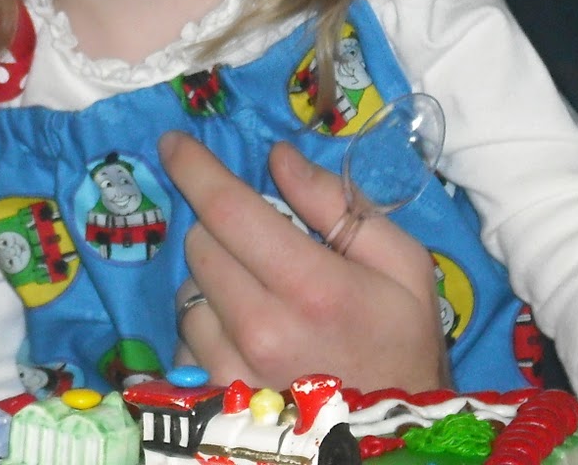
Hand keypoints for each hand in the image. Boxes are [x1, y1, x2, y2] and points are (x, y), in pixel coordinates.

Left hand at [160, 131, 447, 392]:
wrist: (395, 439)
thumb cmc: (403, 345)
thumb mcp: (402, 266)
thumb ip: (338, 205)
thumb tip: (278, 157)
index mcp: (312, 286)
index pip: (228, 209)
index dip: (194, 167)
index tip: (174, 142)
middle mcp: (260, 328)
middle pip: (200, 243)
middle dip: (221, 228)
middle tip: (261, 244)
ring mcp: (230, 369)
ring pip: (187, 290)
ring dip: (212, 280)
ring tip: (258, 296)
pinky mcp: (212, 398)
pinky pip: (184, 339)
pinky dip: (206, 327)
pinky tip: (244, 337)